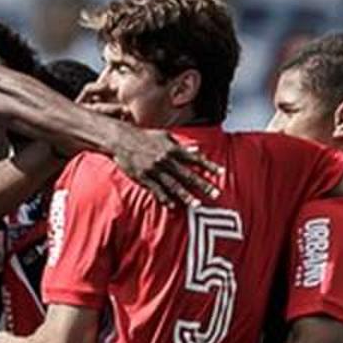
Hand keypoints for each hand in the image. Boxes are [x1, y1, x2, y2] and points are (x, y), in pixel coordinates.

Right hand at [104, 121, 221, 206]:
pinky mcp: (143, 177)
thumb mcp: (164, 136)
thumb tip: (198, 150)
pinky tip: (173, 206)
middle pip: (188, 174)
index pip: (196, 159)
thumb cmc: (144, 137)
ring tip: (197, 205)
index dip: (209, 166)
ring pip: (173, 185)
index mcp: (172, 149)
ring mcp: (154, 169)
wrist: (120, 139)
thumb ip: (182, 144)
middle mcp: (166, 160)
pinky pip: (156, 190)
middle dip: (203, 185)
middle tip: (215, 194)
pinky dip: (165, 198)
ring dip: (186, 196)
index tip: (222, 173)